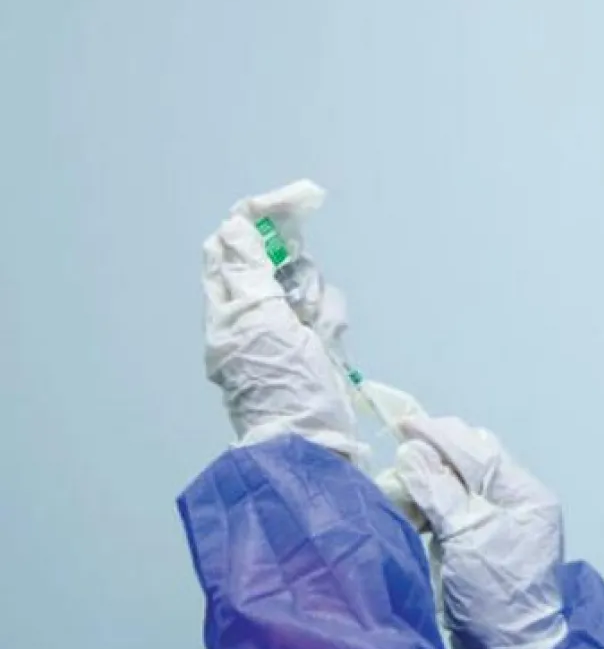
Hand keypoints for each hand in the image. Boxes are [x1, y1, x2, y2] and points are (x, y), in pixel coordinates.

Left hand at [202, 212, 360, 457]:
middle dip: (299, 272)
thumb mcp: (263, 323)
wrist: (313, 446)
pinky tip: (329, 347)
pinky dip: (331, 323)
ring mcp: (280, 330)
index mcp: (227, 309)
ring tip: (318, 337)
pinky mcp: (308, 344)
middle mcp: (248, 315)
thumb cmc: (286, 387)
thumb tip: (235, 227)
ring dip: (320, 301)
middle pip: (274, 262)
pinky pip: (324, 313)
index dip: (261, 217)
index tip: (299, 201)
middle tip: (307, 307)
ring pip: (305, 284)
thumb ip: (248, 273)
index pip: (233, 243)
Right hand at [393, 416, 567, 648]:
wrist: (509, 648)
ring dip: (433, 475)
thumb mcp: (468, 538)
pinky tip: (415, 499)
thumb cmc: (496, 593)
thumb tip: (413, 451)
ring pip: (464, 481)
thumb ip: (440, 492)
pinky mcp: (484, 541)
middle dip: (438, 450)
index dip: (440, 435)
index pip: (479, 452)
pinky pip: (458, 506)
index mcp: (526, 495)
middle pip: (475, 461)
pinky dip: (435, 500)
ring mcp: (503, 522)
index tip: (404, 422)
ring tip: (403, 474)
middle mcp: (518, 502)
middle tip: (401, 445)